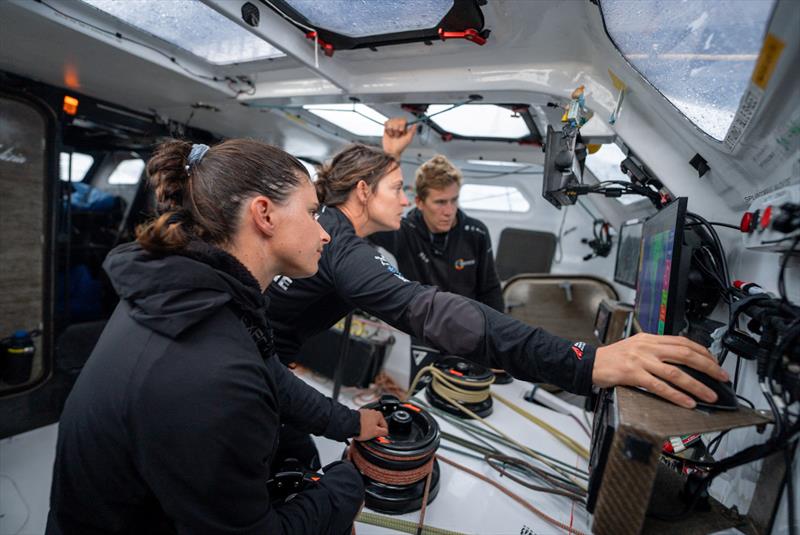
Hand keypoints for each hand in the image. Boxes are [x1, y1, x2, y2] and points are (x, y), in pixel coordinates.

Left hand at [355, 408, 388, 440]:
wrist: (349, 424)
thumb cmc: (361, 428)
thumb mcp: (376, 433)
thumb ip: (383, 432)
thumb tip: (385, 432)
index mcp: (378, 415)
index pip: (385, 426)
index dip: (382, 433)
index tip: (379, 437)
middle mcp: (372, 412)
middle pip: (377, 424)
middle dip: (374, 431)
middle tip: (371, 436)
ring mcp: (365, 413)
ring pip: (369, 423)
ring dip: (368, 429)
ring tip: (364, 433)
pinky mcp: (358, 415)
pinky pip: (363, 422)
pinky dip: (362, 426)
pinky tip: (360, 430)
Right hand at [382, 117, 416, 157]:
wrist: (391, 151)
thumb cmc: (400, 146)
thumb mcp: (408, 139)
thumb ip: (412, 131)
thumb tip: (415, 124)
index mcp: (404, 128)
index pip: (403, 119)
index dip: (402, 124)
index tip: (401, 130)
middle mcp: (398, 126)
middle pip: (397, 119)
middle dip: (396, 128)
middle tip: (397, 135)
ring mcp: (392, 127)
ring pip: (391, 121)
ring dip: (392, 129)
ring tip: (393, 135)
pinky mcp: (386, 128)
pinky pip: (386, 123)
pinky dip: (387, 129)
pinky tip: (389, 133)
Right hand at [592, 333, 729, 408]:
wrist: (589, 363)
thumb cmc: (612, 358)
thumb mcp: (636, 346)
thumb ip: (656, 350)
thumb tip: (680, 360)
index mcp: (650, 338)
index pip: (683, 342)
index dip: (703, 352)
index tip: (715, 363)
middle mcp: (647, 347)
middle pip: (685, 354)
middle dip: (708, 367)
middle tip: (721, 377)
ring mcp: (640, 360)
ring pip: (675, 372)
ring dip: (696, 385)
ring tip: (709, 395)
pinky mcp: (633, 374)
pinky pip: (659, 386)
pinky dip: (676, 395)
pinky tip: (687, 402)